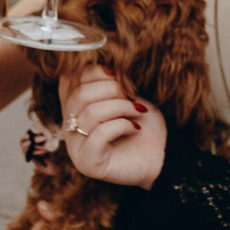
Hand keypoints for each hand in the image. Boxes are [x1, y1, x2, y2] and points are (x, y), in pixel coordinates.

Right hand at [58, 66, 165, 188]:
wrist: (161, 158)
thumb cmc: (143, 125)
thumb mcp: (126, 96)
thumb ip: (110, 82)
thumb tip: (107, 67)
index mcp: (74, 108)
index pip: (69, 80)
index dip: (95, 72)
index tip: (119, 76)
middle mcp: (69, 127)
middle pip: (79, 95)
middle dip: (112, 89)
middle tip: (133, 97)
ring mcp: (76, 147)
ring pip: (90, 113)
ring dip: (120, 106)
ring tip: (139, 111)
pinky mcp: (88, 163)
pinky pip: (99, 134)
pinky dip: (122, 125)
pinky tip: (135, 128)